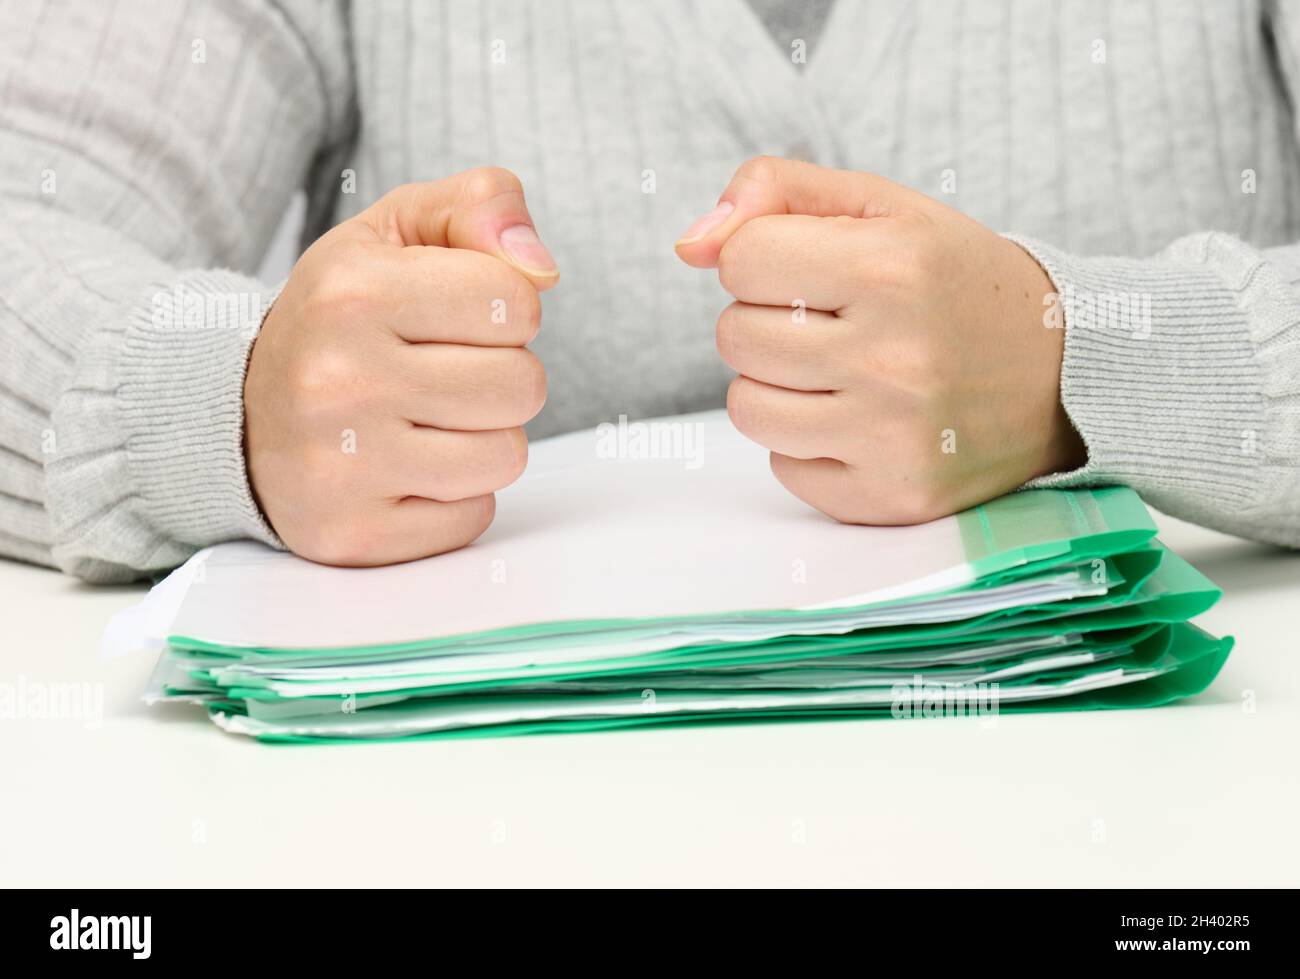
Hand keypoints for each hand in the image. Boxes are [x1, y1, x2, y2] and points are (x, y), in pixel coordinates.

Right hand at [244, 168, 556, 564]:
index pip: (520, 300)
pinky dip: (456, 496)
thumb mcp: (394, 232)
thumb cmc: (340, 319)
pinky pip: (473, 517)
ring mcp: (342, 466)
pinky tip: (407, 469)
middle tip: (442, 372)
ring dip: (483, 438)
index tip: (455, 316)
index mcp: (354, 291)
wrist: (235, 415)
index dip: (505, 308)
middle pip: (523, 385)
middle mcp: (339, 379)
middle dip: (500, 375)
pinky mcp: (354, 533)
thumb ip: (479, 206)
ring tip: (426, 420)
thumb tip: (544, 268)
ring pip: (506, 456)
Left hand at [675, 156, 1084, 524]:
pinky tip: (859, 420)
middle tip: (832, 321)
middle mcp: (894, 358)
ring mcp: (893, 438)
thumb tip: (687, 245)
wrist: (1067, 374)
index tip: (811, 269)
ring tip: (839, 370)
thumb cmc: (956, 281)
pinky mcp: (891, 497)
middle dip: (768, 320)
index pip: (739, 261)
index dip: (763, 259)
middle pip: (734, 336)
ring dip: (776, 384)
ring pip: (746, 407)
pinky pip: (783, 468)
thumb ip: (775, 193)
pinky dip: (807, 444)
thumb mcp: (883, 207)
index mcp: (894, 268)